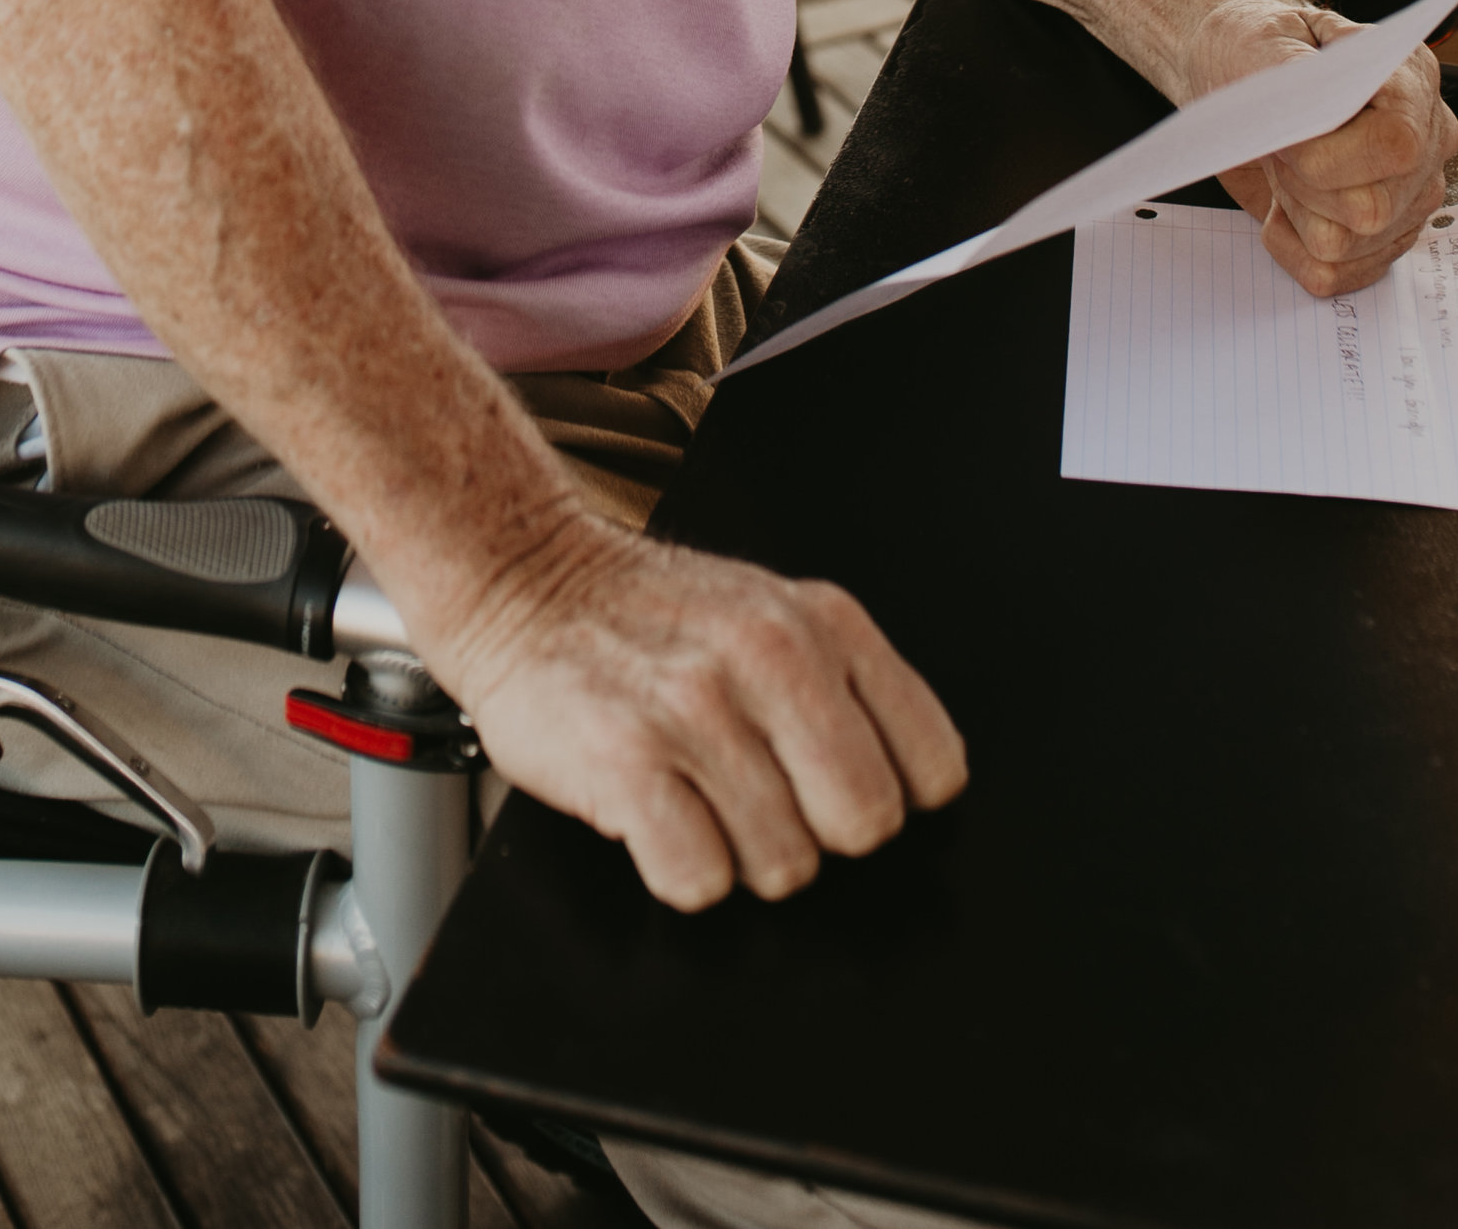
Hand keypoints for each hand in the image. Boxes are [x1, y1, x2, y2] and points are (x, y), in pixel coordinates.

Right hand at [441, 518, 966, 914]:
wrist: (525, 578)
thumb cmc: (652, 617)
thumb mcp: (775, 612)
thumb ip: (849, 687)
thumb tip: (913, 794)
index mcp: (825, 622)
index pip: (933, 768)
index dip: (887, 797)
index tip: (839, 790)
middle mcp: (771, 656)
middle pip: (865, 825)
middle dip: (818, 835)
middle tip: (763, 799)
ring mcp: (697, 707)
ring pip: (785, 867)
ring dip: (738, 853)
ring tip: (695, 792)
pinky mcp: (627, 759)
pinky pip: (700, 879)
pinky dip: (680, 871)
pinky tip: (657, 817)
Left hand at [1190, 0, 1457, 296]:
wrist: (1236, 80)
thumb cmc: (1253, 53)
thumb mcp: (1259, 42)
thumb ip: (1292, 80)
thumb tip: (1315, 128)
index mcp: (1410, 79)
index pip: (1398, 145)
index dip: (1330, 158)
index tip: (1283, 139)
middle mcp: (1426, 140)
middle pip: (1373, 209)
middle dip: (1304, 187)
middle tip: (1279, 148)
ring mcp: (1410, 195)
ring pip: (1351, 247)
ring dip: (1297, 214)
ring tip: (1285, 170)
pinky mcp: (1383, 237)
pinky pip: (1337, 276)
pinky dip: (1293, 248)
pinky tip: (1285, 207)